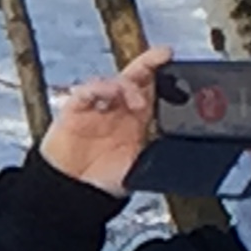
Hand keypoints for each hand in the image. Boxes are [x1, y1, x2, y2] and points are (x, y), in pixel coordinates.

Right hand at [36, 45, 169, 198]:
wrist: (71, 195)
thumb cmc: (101, 184)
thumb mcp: (139, 166)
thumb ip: (156, 150)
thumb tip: (180, 143)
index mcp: (134, 122)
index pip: (149, 91)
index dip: (161, 75)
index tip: (174, 62)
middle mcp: (115, 111)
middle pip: (133, 78)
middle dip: (147, 64)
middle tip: (161, 56)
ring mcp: (94, 110)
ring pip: (112, 82)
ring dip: (127, 85)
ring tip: (137, 102)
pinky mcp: (73, 111)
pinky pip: (86, 91)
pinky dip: (100, 88)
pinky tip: (110, 94)